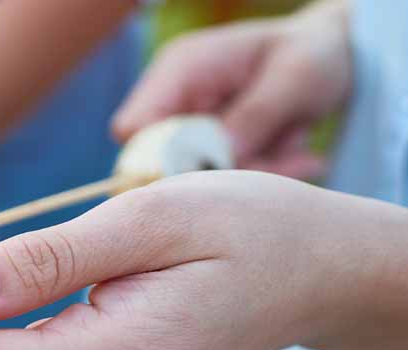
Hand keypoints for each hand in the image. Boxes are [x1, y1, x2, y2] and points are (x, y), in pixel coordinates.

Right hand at [113, 0, 350, 177]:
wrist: (334, 54)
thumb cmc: (313, 52)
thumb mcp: (296, 78)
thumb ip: (256, 115)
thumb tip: (222, 157)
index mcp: (181, 69)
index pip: (134, 128)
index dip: (159, 160)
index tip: (214, 171)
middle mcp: (176, 98)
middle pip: (164, 162)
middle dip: (218, 174)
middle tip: (276, 163)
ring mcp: (192, 124)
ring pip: (199, 177)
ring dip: (252, 174)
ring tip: (303, 154)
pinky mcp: (213, 146)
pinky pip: (224, 178)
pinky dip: (264, 174)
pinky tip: (303, 157)